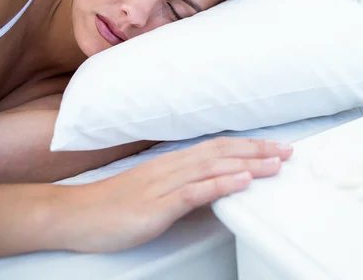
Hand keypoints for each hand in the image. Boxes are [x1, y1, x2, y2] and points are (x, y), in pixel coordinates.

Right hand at [59, 137, 292, 252]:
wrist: (75, 215)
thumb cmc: (114, 204)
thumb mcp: (155, 189)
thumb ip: (183, 184)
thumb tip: (214, 183)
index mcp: (173, 163)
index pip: (218, 148)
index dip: (248, 147)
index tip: (274, 147)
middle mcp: (172, 169)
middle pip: (221, 153)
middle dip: (257, 151)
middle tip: (287, 150)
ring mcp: (163, 186)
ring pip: (212, 169)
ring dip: (247, 165)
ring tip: (275, 164)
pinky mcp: (155, 207)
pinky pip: (191, 193)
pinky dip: (219, 185)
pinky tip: (240, 182)